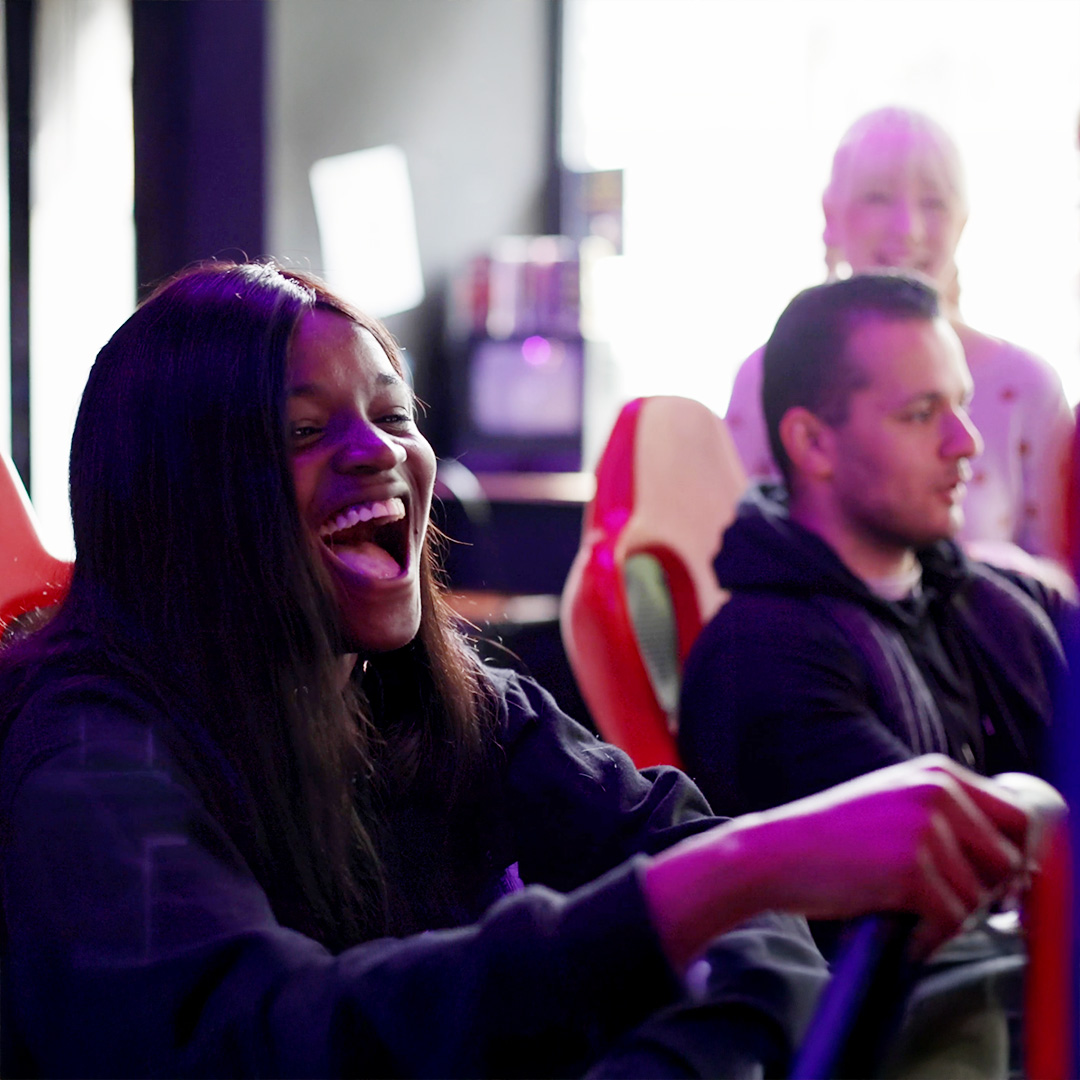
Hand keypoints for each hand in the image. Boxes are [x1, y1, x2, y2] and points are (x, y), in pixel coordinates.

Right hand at [643, 755, 1041, 971]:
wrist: (774, 853)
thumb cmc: (833, 838)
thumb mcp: (894, 804)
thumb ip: (950, 817)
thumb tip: (1019, 865)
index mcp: (936, 772)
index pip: (1017, 816)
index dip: (1014, 857)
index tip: (994, 885)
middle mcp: (937, 792)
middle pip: (1009, 858)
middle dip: (987, 891)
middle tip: (947, 904)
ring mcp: (924, 829)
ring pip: (981, 896)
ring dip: (951, 916)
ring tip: (910, 912)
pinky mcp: (910, 869)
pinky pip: (952, 921)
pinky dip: (930, 938)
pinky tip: (904, 931)